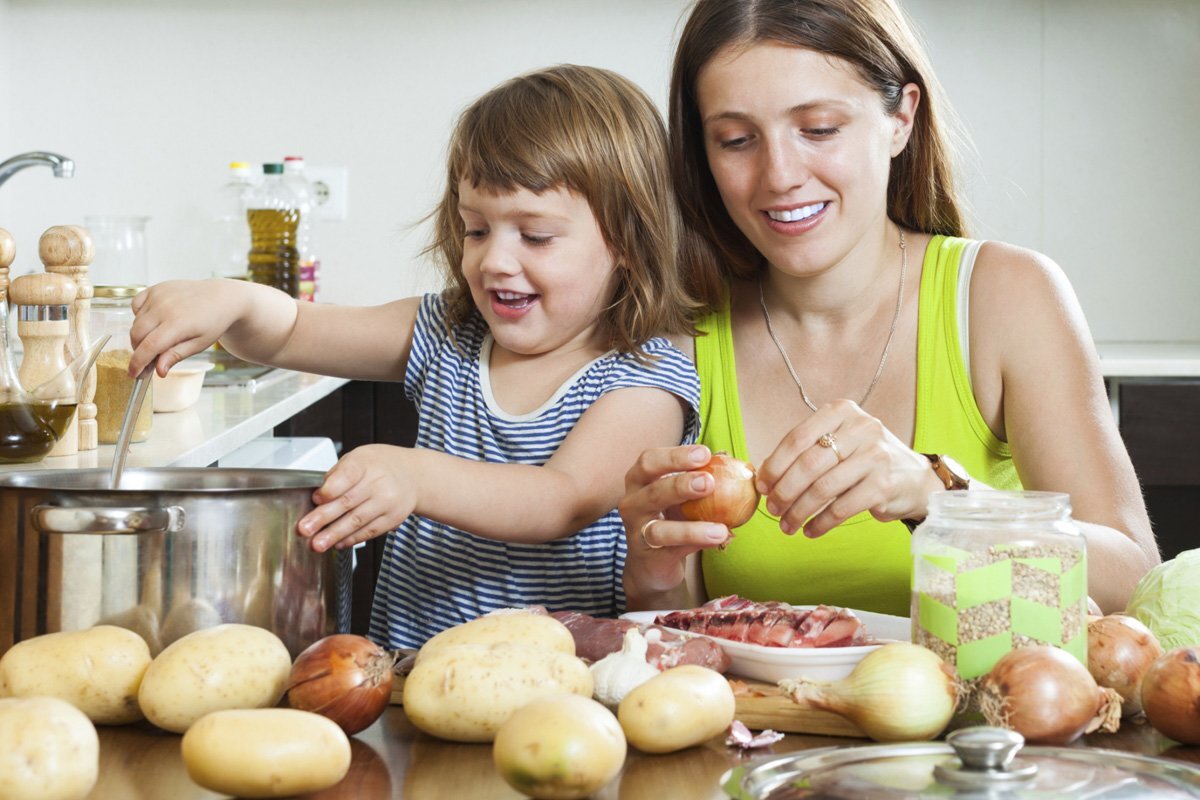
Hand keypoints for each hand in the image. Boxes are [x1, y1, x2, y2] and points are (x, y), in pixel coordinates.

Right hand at [128, 279, 250, 376]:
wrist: (221, 298)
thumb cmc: (213, 322)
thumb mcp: (199, 344)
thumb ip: (176, 355)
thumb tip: (159, 371)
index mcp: (178, 324)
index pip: (148, 347)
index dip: (137, 363)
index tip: (133, 374)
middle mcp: (165, 307)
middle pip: (136, 335)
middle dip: (138, 350)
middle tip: (149, 358)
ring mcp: (159, 295)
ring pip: (135, 322)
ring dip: (141, 334)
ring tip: (159, 338)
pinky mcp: (156, 288)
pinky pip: (136, 304)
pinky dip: (139, 316)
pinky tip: (154, 321)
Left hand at [298, 444, 417, 552]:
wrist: (414, 475)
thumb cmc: (380, 466)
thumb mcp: (359, 457)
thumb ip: (338, 475)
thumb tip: (319, 498)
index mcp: (366, 462)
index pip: (347, 476)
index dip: (329, 490)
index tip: (315, 500)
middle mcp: (379, 482)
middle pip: (348, 501)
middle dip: (323, 518)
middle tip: (305, 529)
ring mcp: (388, 501)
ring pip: (357, 520)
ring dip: (334, 534)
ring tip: (318, 544)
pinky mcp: (393, 518)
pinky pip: (369, 531)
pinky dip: (351, 539)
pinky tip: (337, 543)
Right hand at [618, 444, 733, 602]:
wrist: (652, 564)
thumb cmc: (669, 519)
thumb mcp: (678, 498)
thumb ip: (698, 480)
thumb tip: (733, 462)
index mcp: (638, 482)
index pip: (649, 461)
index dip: (675, 455)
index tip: (705, 453)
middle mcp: (633, 505)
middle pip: (652, 491)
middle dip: (680, 485)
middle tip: (709, 481)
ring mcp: (638, 533)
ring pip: (660, 529)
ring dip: (691, 528)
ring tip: (720, 529)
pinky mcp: (650, 558)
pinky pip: (674, 551)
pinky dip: (697, 545)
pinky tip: (719, 539)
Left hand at [756, 399, 939, 536]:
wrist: (913, 478)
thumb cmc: (864, 460)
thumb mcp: (839, 442)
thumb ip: (806, 452)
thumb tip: (764, 478)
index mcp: (842, 411)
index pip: (797, 438)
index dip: (775, 465)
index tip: (762, 486)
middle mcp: (861, 428)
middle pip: (808, 464)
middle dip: (784, 491)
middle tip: (773, 509)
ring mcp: (875, 456)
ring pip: (823, 488)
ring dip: (799, 511)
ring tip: (787, 525)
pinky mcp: (884, 484)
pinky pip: (842, 508)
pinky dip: (821, 523)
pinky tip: (811, 530)